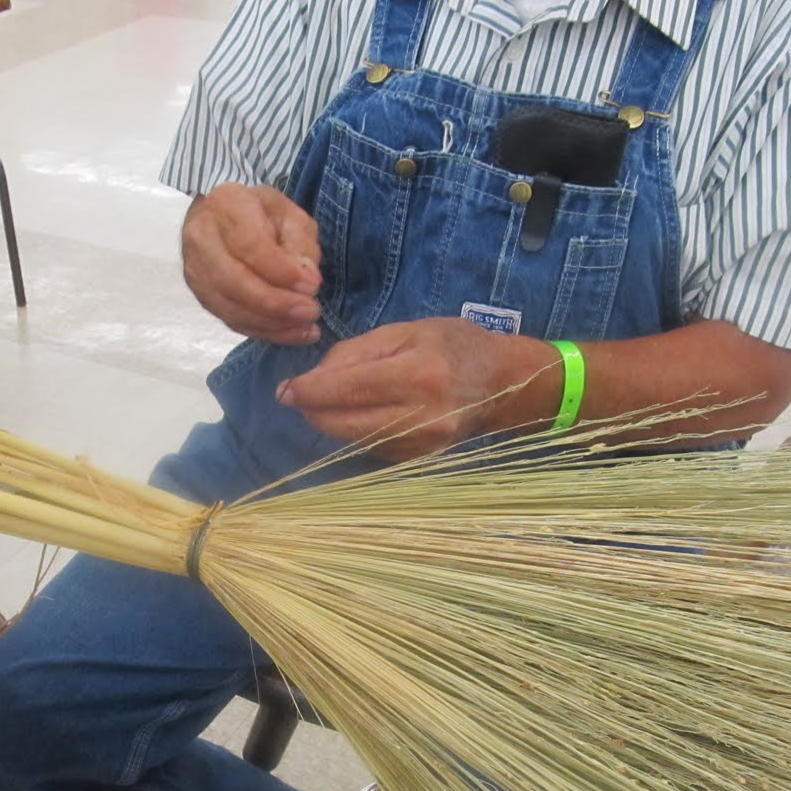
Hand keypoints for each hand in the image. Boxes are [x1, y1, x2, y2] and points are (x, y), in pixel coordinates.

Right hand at [181, 183, 323, 344]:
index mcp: (225, 205)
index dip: (282, 271)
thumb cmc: (260, 213)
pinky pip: (231, 321)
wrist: (220, 217)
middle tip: (311, 311)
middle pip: (234, 282)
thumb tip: (306, 279)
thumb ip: (300, 242)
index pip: (249, 245)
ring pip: (230, 308)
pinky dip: (264, 332)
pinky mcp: (201, 296)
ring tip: (307, 327)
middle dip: (276, 303)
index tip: (312, 285)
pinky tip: (292, 333)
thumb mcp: (289, 213)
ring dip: (273, 324)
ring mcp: (196, 271)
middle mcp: (202, 238)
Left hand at [277, 319, 557, 459]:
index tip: (284, 390)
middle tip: (296, 395)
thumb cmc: (455, 346)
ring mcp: (421, 445)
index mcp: (419, 374)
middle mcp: (421, 416)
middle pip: (343, 423)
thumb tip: (311, 379)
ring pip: (352, 440)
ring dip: (329, 422)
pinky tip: (354, 415)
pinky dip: (353, 432)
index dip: (308, 391)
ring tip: (324, 401)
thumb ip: (356, 352)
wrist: (506, 384)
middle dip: (312, 410)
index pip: (347, 389)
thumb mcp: (407, 331)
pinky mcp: (418, 460)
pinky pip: (369, 448)